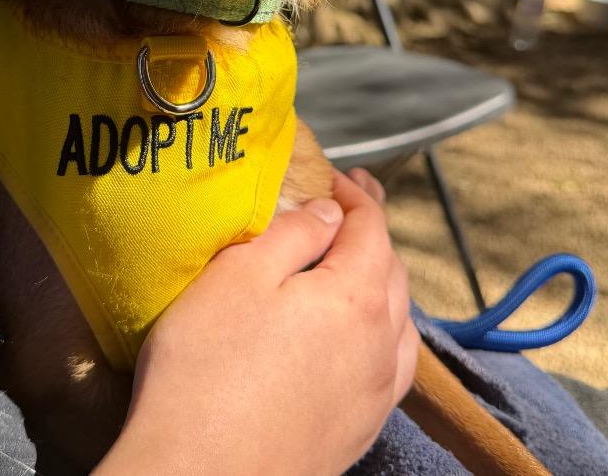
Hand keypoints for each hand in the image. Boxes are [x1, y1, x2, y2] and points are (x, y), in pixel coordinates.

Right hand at [96, 168, 417, 475]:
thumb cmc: (209, 366)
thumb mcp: (240, 274)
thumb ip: (294, 234)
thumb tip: (329, 213)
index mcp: (358, 297)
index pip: (372, 228)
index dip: (357, 195)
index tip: (335, 175)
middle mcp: (382, 346)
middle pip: (393, 271)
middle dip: (372, 232)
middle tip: (347, 206)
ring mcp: (375, 395)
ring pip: (398, 322)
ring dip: (382, 282)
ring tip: (355, 265)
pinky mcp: (358, 432)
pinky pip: (389, 366)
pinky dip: (380, 331)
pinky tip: (356, 336)